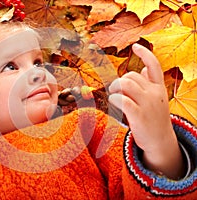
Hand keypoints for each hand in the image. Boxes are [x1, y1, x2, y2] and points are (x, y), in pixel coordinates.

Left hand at [108, 43, 183, 178]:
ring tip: (113, 95)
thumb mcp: (156, 98)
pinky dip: (114, 99)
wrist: (160, 141)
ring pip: (126, 84)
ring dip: (115, 87)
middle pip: (131, 75)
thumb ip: (149, 84)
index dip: (145, 53)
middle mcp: (155, 93)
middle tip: (115, 91)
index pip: (154, 65)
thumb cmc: (154, 118)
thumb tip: (142, 69)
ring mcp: (147, 104)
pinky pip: (122, 100)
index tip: (135, 46)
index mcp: (159, 87)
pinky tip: (113, 102)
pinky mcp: (139, 116)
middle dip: (119, 81)